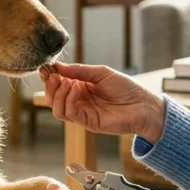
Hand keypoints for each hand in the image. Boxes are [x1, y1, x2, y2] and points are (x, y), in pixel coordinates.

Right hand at [39, 62, 164, 141]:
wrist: (143, 104)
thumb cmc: (126, 88)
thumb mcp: (100, 73)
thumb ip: (79, 70)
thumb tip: (57, 66)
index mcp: (80, 89)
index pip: (57, 86)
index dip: (49, 78)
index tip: (46, 68)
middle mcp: (78, 102)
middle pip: (53, 99)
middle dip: (50, 86)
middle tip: (54, 76)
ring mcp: (83, 113)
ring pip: (57, 109)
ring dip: (58, 94)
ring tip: (67, 82)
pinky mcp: (88, 123)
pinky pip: (70, 114)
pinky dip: (69, 100)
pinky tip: (77, 88)